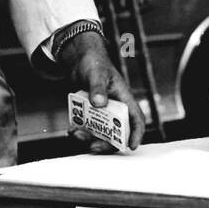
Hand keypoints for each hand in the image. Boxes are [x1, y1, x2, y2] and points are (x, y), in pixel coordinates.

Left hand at [59, 31, 145, 152]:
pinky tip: (72, 129)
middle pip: (117, 133)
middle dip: (106, 143)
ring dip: (90, 139)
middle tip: (93, 147)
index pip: (136, 119)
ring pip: (101, 134)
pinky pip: (89, 129)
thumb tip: (99, 104)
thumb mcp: (96, 74)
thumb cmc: (94, 63)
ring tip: (75, 134)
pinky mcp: (92, 114)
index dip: (137, 133)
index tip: (131, 146)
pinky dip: (81, 132)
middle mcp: (116, 109)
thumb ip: (98, 88)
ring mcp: (103, 113)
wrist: (80, 60)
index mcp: (124, 99)